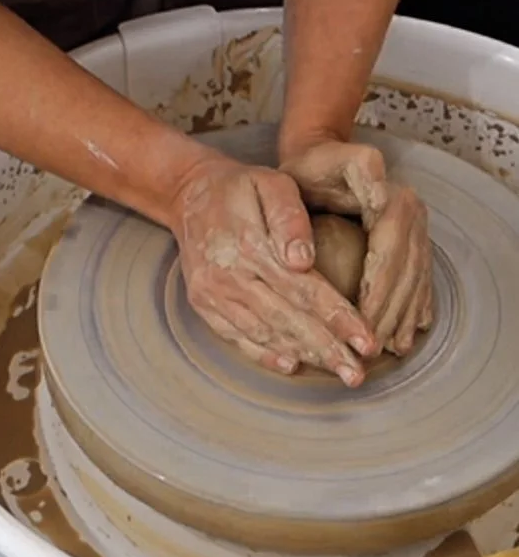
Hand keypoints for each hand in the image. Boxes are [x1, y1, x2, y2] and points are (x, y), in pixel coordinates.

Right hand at [169, 151, 377, 384]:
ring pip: (265, 333)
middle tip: (358, 374)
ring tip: (337, 372)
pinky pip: (236, 336)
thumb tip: (302, 260)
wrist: (189, 194)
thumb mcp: (270, 182)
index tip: (367, 341)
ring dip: (303, 356)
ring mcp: (213, 294)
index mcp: (251, 245)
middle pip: (288, 320)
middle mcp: (229, 276)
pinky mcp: (204, 305)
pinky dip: (264, 355)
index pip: (305, 289)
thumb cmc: (240, 186)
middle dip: (328, 350)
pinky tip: (291, 366)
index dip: (339, 318)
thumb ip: (288, 216)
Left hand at [281, 141, 431, 354]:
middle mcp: (411, 213)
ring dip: (403, 318)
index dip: (378, 291)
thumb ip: (350, 172)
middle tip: (371, 349)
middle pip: (405, 272)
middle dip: (390, 313)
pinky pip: (419, 279)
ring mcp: (416, 228)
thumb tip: (379, 197)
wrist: (321, 156)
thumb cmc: (311, 166)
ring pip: (415, 280)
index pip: (390, 254)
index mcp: (392, 199)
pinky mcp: (413, 241)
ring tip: (391, 350)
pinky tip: (406, 335)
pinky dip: (413, 310)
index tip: (361, 325)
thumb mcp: (320, 161)